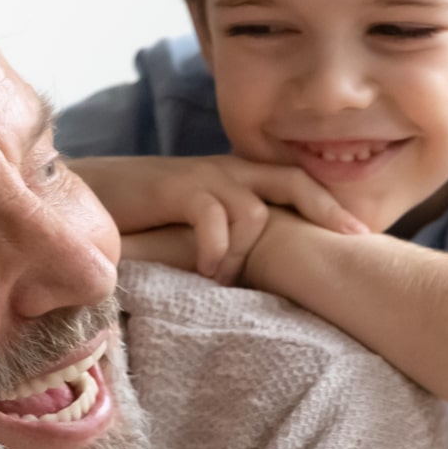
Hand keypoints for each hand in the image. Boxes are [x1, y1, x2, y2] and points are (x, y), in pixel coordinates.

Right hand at [72, 155, 367, 283]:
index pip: (295, 182)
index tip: (361, 236)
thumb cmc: (141, 220)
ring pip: (252, 212)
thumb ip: (227, 238)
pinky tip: (206, 272)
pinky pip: (214, 218)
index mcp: (234, 178)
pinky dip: (215, 248)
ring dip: (243, 252)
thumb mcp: (192, 227)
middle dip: (325, 212)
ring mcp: (200, 176)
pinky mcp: (174, 187)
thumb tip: (260, 273)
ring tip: (222, 278)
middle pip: (291, 182)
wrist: (87, 196)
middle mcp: (225, 170)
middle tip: (353, 242)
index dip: (330, 206)